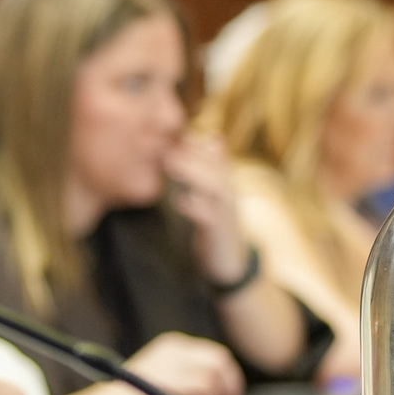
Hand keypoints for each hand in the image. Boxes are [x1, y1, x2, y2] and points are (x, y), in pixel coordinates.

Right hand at [43, 331, 243, 394]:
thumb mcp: (161, 380)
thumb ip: (187, 377)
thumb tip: (220, 388)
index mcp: (171, 346)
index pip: (215, 354)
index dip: (228, 376)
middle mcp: (172, 349)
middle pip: (219, 360)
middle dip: (230, 384)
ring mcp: (169, 363)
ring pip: (215, 373)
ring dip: (221, 394)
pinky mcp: (168, 381)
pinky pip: (204, 387)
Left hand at [162, 133, 251, 284]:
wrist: (228, 262)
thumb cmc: (213, 225)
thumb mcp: (209, 197)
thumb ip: (203, 171)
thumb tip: (204, 142)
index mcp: (223, 183)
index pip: (212, 154)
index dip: (193, 142)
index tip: (168, 132)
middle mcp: (227, 194)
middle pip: (215, 165)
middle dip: (191, 152)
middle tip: (165, 143)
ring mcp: (226, 213)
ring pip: (216, 187)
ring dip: (193, 173)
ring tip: (170, 163)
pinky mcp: (219, 233)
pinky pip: (210, 218)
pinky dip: (196, 208)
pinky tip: (180, 201)